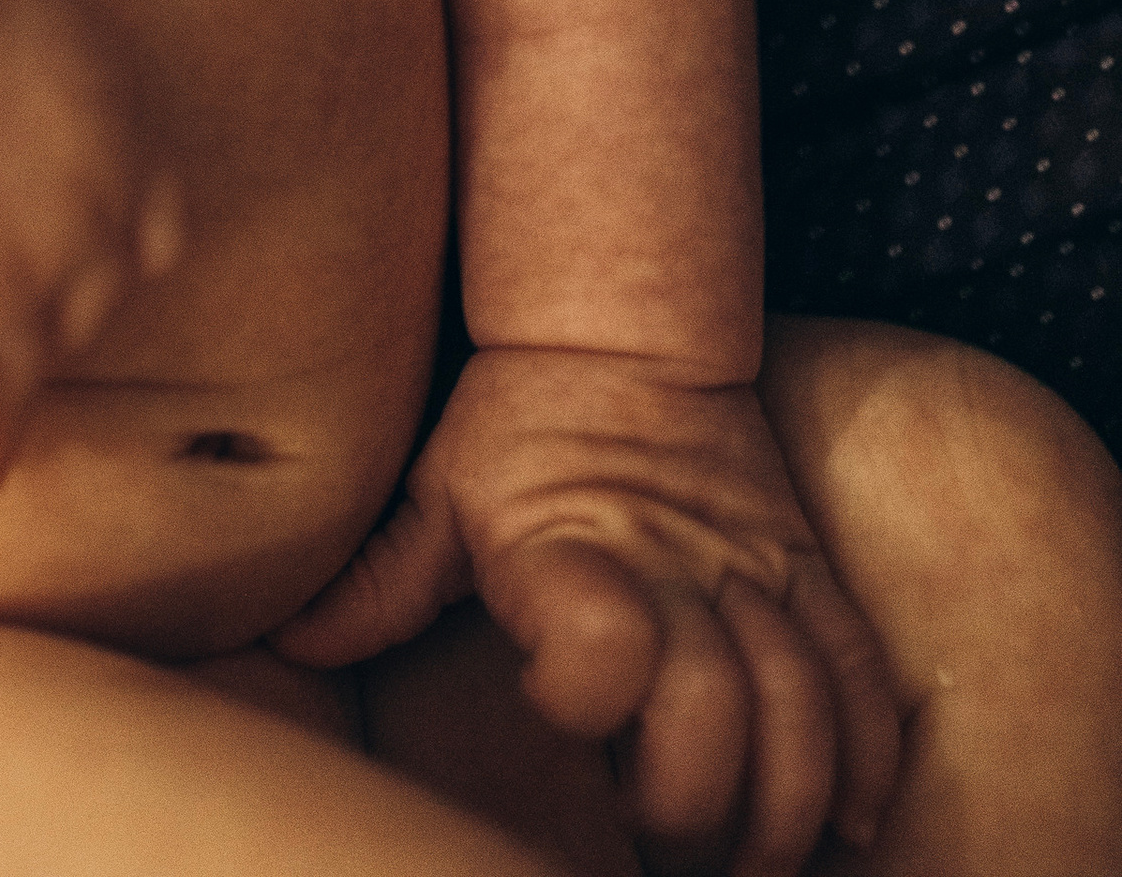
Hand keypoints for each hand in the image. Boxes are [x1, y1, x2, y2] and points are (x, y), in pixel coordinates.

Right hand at [0, 0, 180, 566]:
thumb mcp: (5, 5)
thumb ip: (23, 80)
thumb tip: (3, 109)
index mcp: (124, 134)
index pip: (146, 235)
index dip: (103, 262)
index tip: (79, 285)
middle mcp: (88, 228)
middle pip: (77, 314)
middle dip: (41, 339)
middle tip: (14, 384)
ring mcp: (4, 295)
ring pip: (9, 388)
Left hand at [277, 347, 900, 875]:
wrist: (622, 327)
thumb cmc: (514, 422)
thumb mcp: (438, 489)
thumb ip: (379, 578)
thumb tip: (287, 642)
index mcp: (571, 542)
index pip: (605, 636)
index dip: (587, 693)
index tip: (557, 715)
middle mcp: (672, 560)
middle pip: (719, 708)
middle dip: (698, 807)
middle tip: (663, 850)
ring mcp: (751, 568)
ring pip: (804, 705)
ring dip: (789, 806)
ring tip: (760, 863)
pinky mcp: (802, 568)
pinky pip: (858, 670)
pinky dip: (864, 753)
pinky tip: (850, 818)